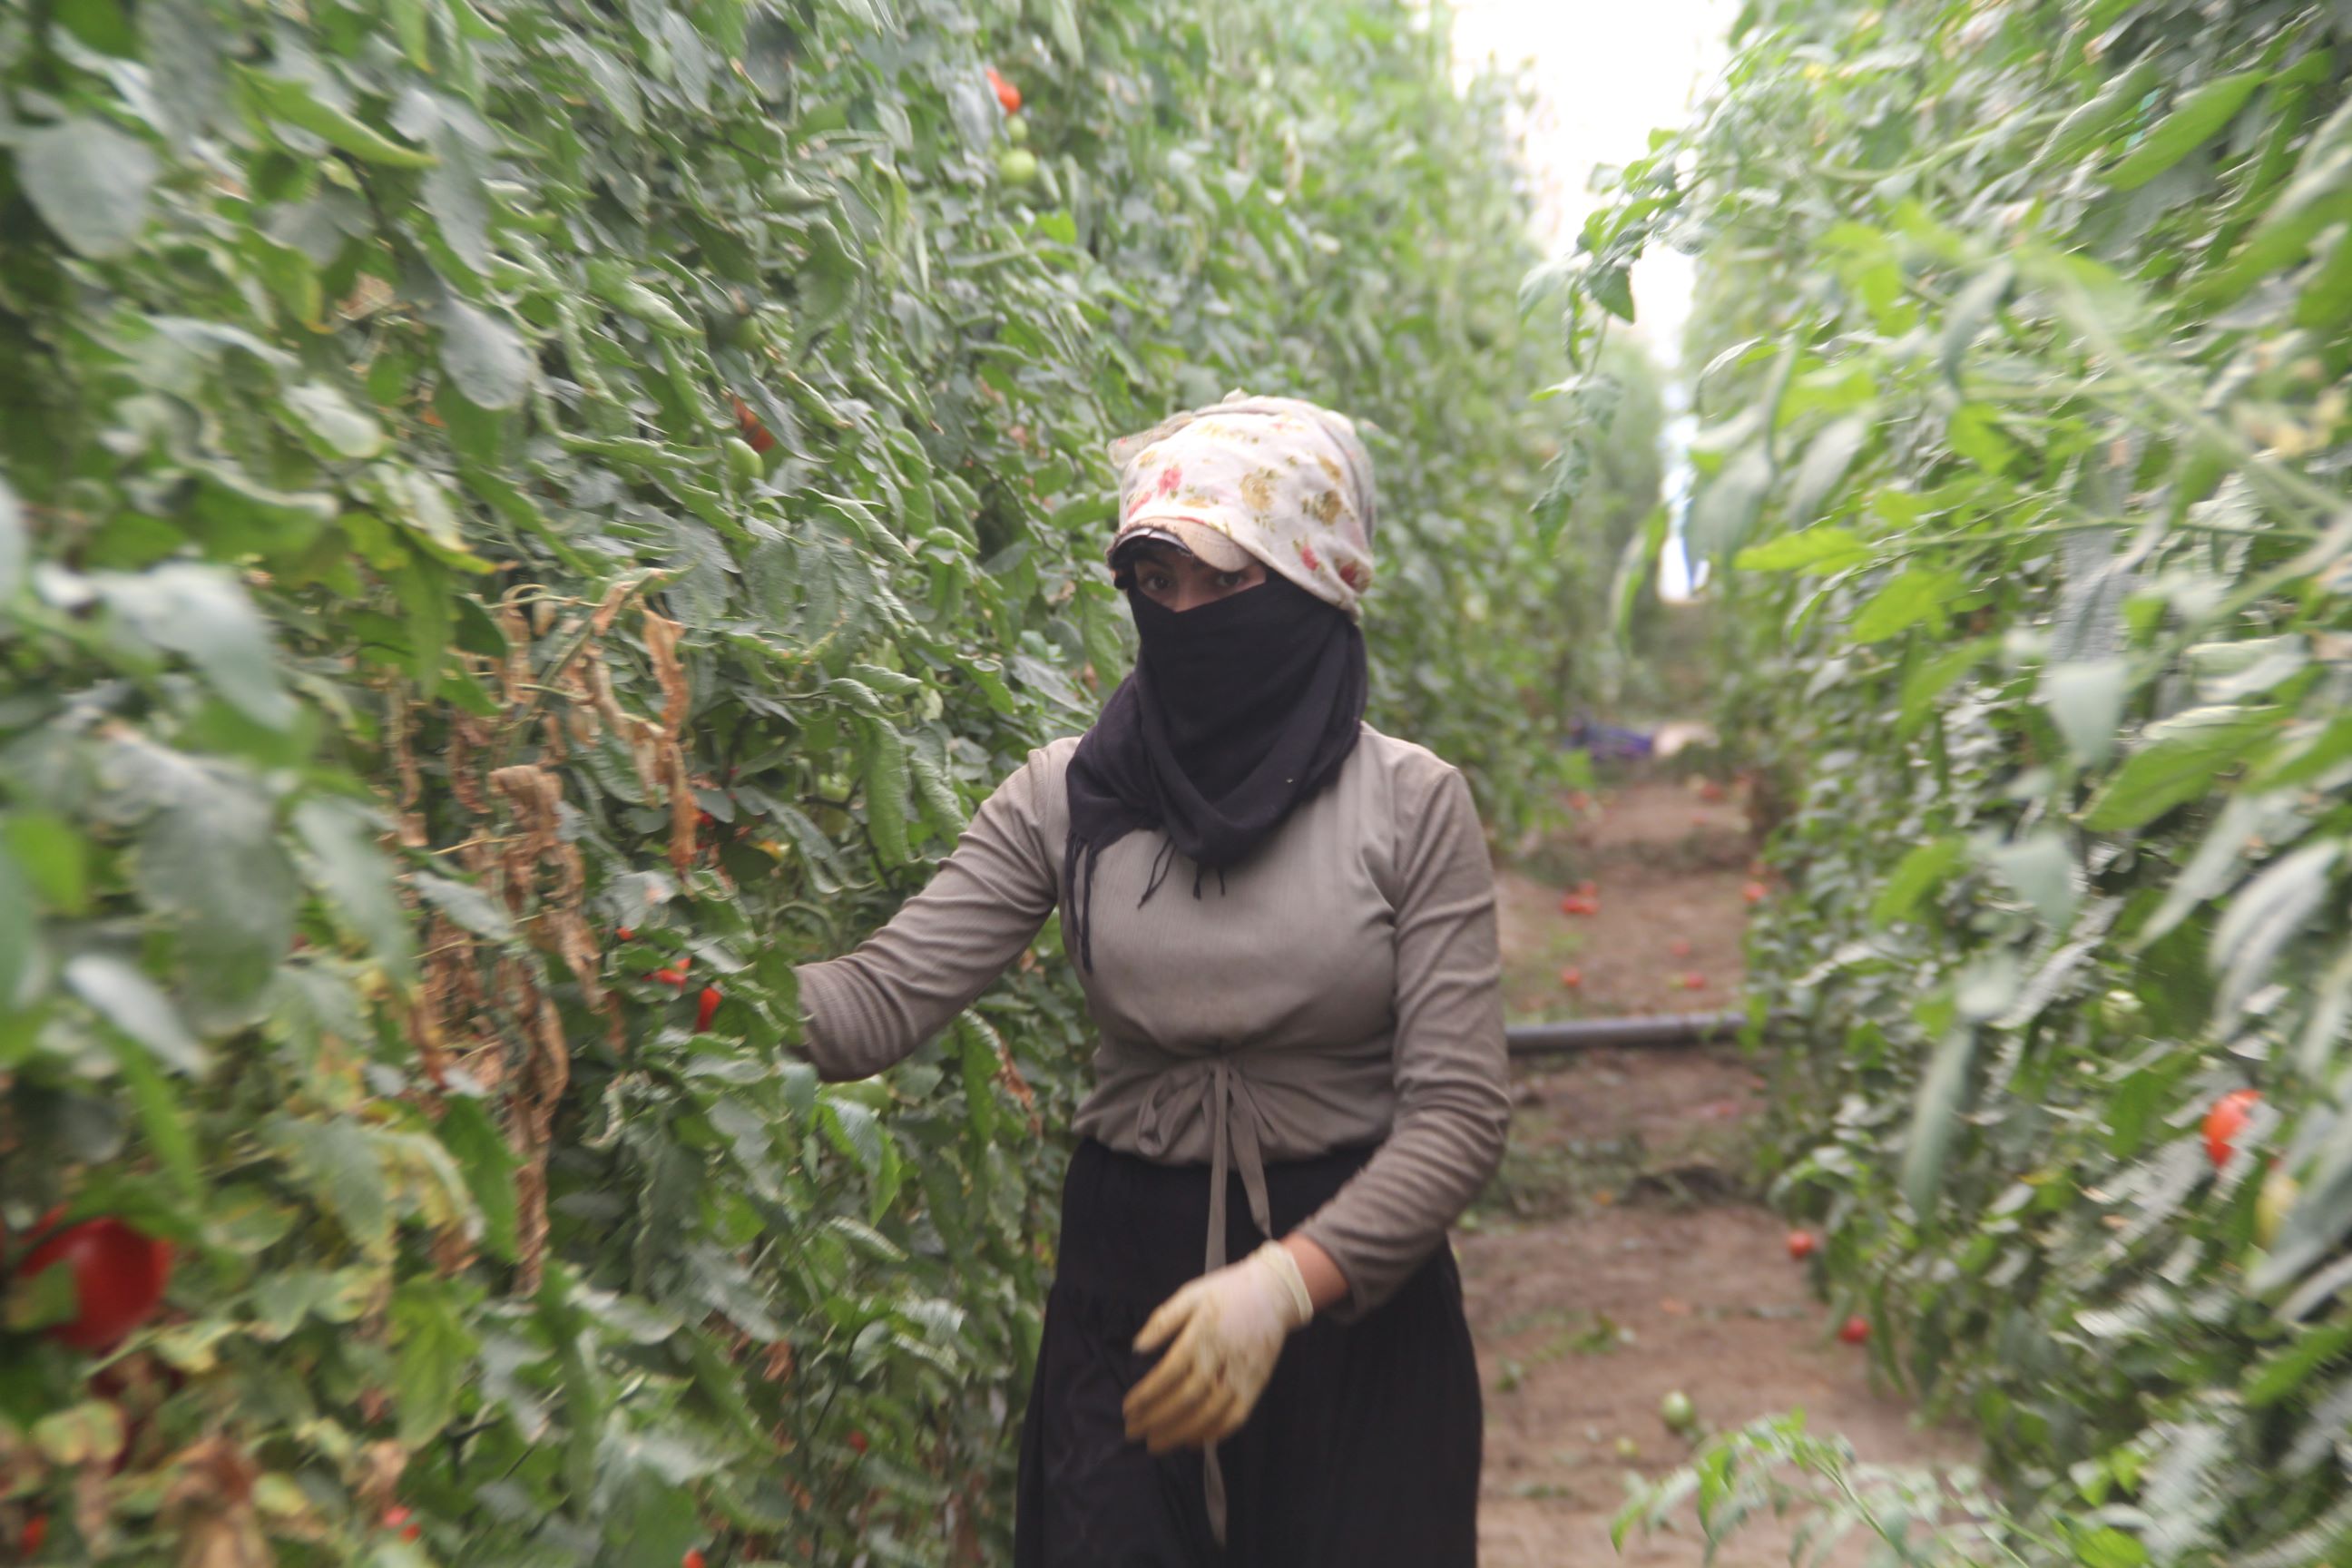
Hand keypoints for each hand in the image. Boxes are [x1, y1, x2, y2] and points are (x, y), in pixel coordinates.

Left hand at [1122, 1240, 1312, 1454]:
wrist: (1274, 1292)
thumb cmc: (1226, 1292)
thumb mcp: (1190, 1294)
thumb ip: (1163, 1321)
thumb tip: (1137, 1348)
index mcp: (1203, 1334)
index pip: (1169, 1373)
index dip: (1147, 1394)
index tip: (1128, 1408)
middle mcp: (1222, 1358)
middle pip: (1187, 1398)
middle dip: (1157, 1419)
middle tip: (1134, 1433)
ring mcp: (1243, 1375)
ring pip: (1210, 1413)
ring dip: (1181, 1432)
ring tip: (1157, 1444)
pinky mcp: (1257, 1385)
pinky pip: (1237, 1417)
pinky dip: (1215, 1434)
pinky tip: (1193, 1441)